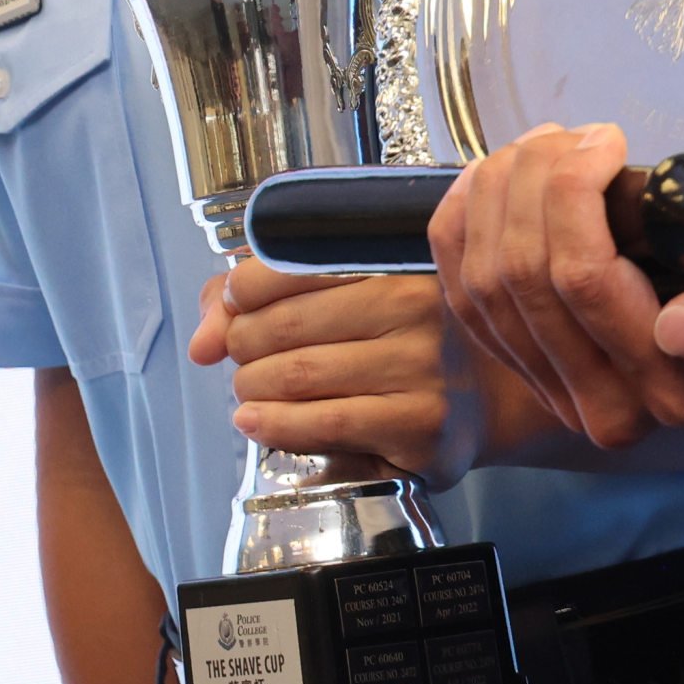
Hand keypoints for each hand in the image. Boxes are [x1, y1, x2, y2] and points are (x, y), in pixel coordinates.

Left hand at [193, 259, 484, 487]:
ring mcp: (423, 367)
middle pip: (288, 324)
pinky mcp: (420, 425)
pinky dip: (276, 425)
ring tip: (247, 391)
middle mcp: (416, 305)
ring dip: (253, 386)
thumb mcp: (346, 300)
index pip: (294, 262)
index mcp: (395, 258)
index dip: (245, 287)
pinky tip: (256, 422)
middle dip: (244, 344)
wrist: (480, 399)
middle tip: (240, 356)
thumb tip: (203, 341)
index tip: (235, 304)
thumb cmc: (400, 342)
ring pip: (300, 375)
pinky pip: (325, 423)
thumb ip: (262, 300)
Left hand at [427, 122, 683, 448]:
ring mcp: (547, 388)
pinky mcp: (513, 362)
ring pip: (482, 275)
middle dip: (534, 177)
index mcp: (664, 392)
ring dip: (499, 190)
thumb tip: (678, 330)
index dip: (575, 192)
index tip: (610, 139)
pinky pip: (457, 285)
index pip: (583, 279)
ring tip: (545, 145)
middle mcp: (599, 407)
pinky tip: (492, 177)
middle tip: (574, 132)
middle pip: (521, 272)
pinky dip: (462, 220)